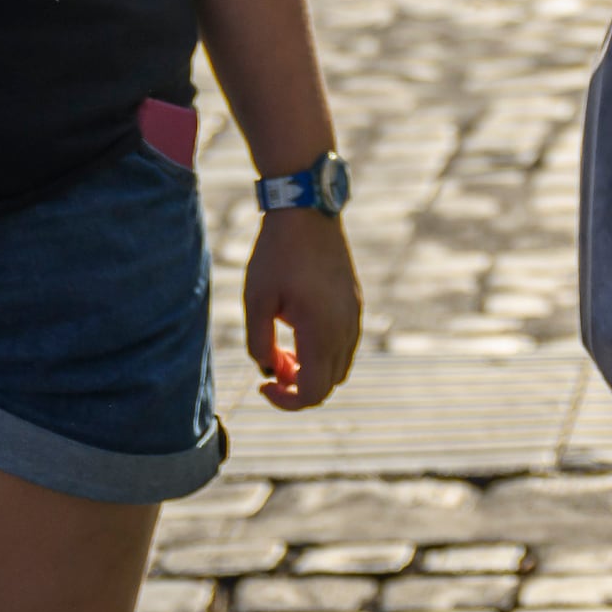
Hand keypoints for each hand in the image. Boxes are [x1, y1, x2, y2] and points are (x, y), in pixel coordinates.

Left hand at [242, 207, 362, 412]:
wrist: (306, 211)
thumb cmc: (277, 254)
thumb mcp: (257, 300)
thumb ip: (259, 343)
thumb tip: (268, 368)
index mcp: (322, 331)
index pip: (313, 392)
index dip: (286, 401)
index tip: (264, 384)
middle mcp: (346, 328)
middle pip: (329, 385)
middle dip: (298, 387)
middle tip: (271, 365)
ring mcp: (354, 315)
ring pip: (340, 366)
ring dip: (312, 370)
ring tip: (283, 349)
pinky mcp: (355, 303)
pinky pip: (345, 344)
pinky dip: (324, 352)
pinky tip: (299, 330)